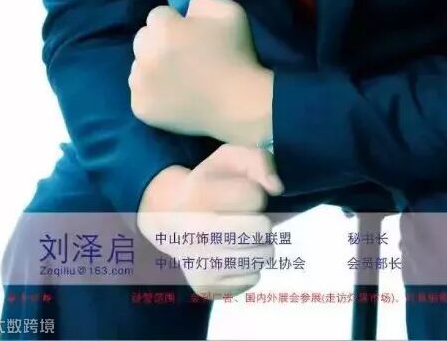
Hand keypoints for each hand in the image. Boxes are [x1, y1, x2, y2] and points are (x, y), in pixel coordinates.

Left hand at [129, 0, 272, 143]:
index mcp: (164, 29)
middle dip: (158, 40)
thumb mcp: (228, 11)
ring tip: (178, 75)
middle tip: (182, 53)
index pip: (158, 14)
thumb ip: (200, 1)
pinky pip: (138, 91)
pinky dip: (151, 90)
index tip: (191, 32)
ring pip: (138, 64)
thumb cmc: (237, 54)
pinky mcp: (141, 107)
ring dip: (152, 64)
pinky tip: (174, 93)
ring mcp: (140, 84)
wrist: (240, 105)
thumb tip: (182, 8)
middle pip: (142, 38)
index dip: (175, 21)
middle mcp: (145, 55)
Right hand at [136, 145, 283, 299]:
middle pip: (261, 229)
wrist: (171, 218)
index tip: (240, 194)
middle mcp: (195, 232)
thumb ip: (259, 160)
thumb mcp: (230, 158)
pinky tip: (232, 254)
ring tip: (242, 235)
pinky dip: (249, 266)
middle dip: (262, 221)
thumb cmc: (209, 184)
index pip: (255, 196)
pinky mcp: (206, 287)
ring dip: (260, 244)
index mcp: (199, 195)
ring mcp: (199, 264)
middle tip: (247, 218)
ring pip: (262, 257)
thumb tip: (276, 188)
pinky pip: (252, 278)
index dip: (255, 193)